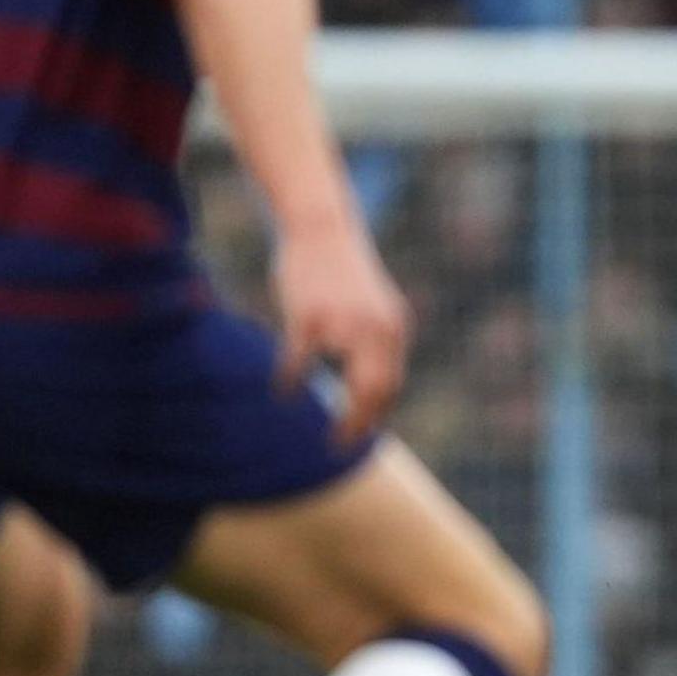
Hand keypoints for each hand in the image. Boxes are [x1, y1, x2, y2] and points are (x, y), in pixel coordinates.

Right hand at [273, 218, 409, 443]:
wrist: (322, 229)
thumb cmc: (341, 272)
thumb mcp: (370, 308)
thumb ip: (374, 341)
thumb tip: (370, 381)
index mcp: (393, 328)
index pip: (392, 383)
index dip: (378, 413)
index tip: (365, 435)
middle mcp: (377, 330)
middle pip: (378, 391)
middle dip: (363, 424)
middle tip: (344, 446)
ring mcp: (344, 325)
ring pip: (353, 383)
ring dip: (344, 414)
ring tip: (333, 434)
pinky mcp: (309, 316)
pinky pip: (300, 360)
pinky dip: (290, 380)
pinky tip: (283, 391)